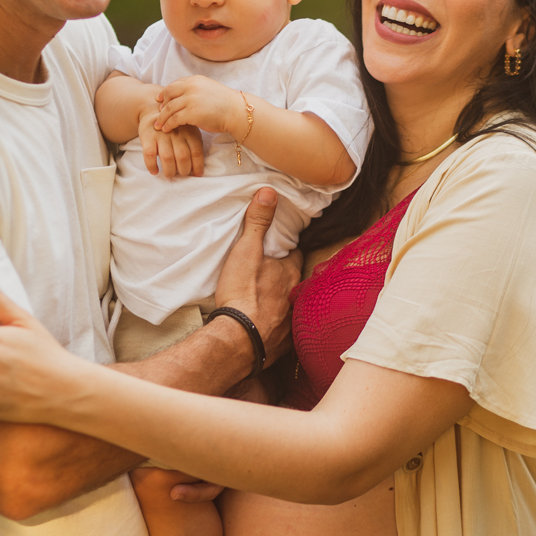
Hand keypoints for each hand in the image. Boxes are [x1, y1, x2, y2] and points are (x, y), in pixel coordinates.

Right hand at [138, 104, 203, 177]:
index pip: (196, 152)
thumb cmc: (176, 127)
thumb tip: (198, 169)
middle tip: (181, 174)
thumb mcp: (189, 130)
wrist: (153, 111)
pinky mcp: (148, 137)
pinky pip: (149, 155)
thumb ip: (194, 145)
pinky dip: (152, 166)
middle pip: (182, 156)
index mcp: (189, 133)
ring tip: (170, 174)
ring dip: (169, 170)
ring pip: (167, 158)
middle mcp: (177, 134)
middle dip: (183, 170)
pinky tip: (155, 171)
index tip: (196, 174)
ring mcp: (162, 135)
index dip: (197, 166)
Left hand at [155, 76, 245, 137]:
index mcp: (194, 80)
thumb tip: (183, 94)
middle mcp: (191, 87)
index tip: (160, 100)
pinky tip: (167, 129)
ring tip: (158, 125)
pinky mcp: (191, 113)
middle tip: (157, 113)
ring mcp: (191, 99)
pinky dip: (168, 124)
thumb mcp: (208, 89)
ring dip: (162, 118)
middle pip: (168, 95)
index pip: (174, 85)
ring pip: (169, 108)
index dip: (165, 93)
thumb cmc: (224, 103)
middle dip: (161, 105)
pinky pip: (174, 119)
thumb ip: (195, 89)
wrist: (236, 111)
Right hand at [215, 187, 301, 365]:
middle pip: (293, 282)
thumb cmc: (242, 293)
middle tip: (268, 275)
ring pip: (290, 306)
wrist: (239, 339)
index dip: (285, 252)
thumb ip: (258, 222)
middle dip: (284, 278)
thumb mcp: (246, 251)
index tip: (277, 250)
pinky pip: (283, 331)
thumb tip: (270, 192)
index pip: (293, 256)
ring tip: (265, 301)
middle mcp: (295, 295)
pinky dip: (276, 327)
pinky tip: (264, 327)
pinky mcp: (283, 343)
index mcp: (289, 272)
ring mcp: (291, 321)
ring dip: (281, 303)